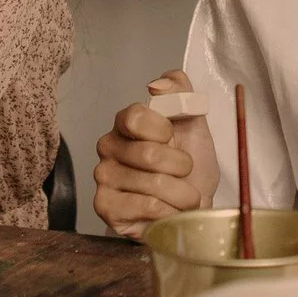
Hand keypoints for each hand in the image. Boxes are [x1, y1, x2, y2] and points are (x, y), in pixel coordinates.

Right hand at [93, 70, 218, 238]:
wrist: (191, 210)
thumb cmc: (190, 169)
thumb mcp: (194, 125)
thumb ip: (181, 94)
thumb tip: (158, 84)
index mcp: (126, 122)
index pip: (135, 116)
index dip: (163, 130)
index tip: (174, 138)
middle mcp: (108, 147)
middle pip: (149, 154)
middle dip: (182, 167)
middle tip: (185, 173)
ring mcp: (104, 177)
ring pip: (153, 184)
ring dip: (181, 194)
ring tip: (182, 196)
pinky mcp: (106, 206)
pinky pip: (148, 206)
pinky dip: (170, 212)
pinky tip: (169, 211)